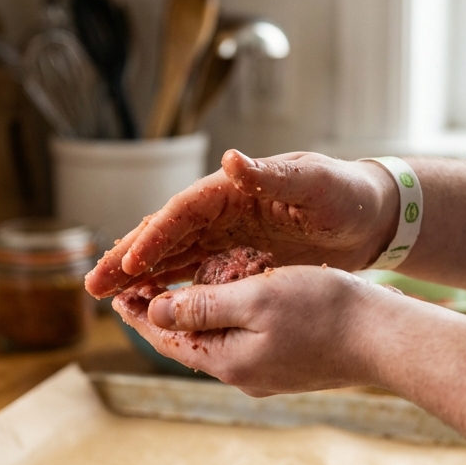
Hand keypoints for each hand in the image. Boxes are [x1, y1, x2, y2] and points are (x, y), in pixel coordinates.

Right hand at [85, 150, 398, 297]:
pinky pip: (196, 274)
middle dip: (128, 260)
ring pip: (173, 258)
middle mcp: (222, 210)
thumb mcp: (313, 183)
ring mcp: (228, 236)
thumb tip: (232, 159)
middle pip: (165, 236)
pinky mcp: (239, 258)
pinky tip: (150, 305)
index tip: (130, 260)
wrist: (371, 215)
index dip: (155, 236)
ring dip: (140, 278)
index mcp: (233, 189)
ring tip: (106, 298)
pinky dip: (171, 288)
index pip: (182, 212)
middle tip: (93, 285)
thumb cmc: (345, 193)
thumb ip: (272, 175)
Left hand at [112, 265, 465, 454]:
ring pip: (216, 343)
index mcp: (227, 359)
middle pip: (188, 343)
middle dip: (162, 317)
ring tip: (175, 296)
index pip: (167, 338)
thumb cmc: (324, 310)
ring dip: (193, 319)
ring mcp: (267, 374)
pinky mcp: (289, 366)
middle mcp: (242, 374)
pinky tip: (228, 305)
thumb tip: (154, 311)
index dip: (141, 314)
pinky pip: (244, 342)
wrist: (383, 339)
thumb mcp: (255, 298)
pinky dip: (225, 321)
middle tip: (137, 293)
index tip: (119, 294)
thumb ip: (202, 306)